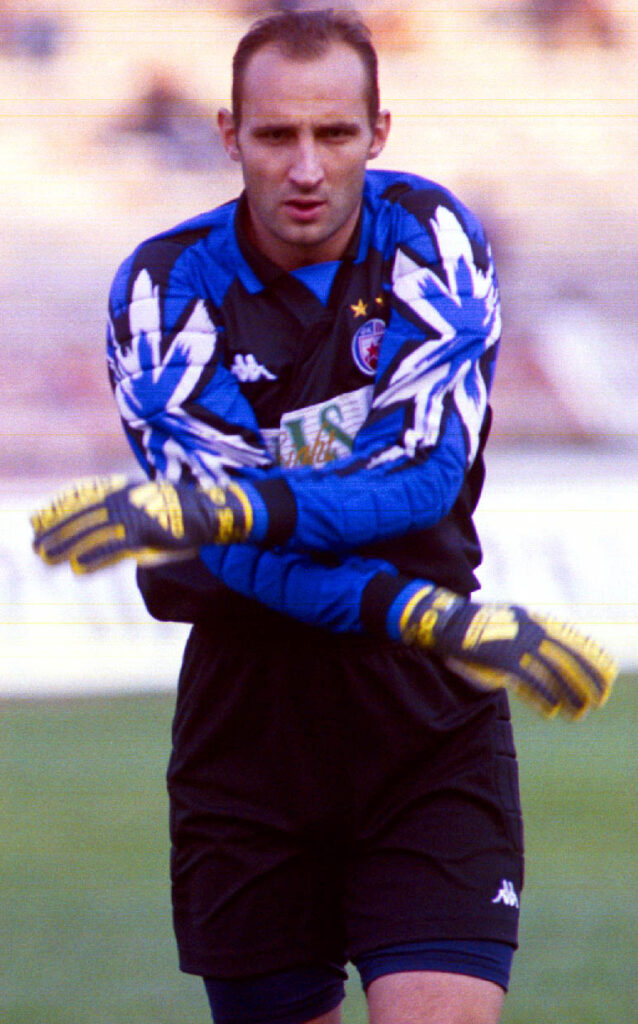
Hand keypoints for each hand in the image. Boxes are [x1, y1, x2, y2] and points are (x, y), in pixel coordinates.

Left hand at [31, 474, 253, 573]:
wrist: (212, 510)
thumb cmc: (182, 509)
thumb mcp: (149, 500)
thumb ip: (127, 506)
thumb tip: (108, 517)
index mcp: (124, 488)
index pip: (82, 495)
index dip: (58, 507)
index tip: (37, 519)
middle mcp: (124, 498)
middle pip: (81, 513)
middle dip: (55, 528)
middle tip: (35, 543)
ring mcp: (135, 514)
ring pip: (91, 530)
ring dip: (65, 543)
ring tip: (46, 556)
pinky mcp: (146, 533)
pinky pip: (114, 546)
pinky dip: (94, 555)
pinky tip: (77, 566)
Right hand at [400, 585, 616, 718]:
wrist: (445, 620)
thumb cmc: (475, 623)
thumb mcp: (508, 619)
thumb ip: (528, 632)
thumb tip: (549, 649)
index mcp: (534, 620)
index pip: (574, 640)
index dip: (593, 659)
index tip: (608, 674)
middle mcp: (530, 630)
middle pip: (570, 658)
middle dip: (589, 680)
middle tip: (601, 698)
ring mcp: (516, 645)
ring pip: (554, 673)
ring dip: (570, 694)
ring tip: (580, 711)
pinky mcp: (502, 660)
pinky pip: (530, 683)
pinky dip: (544, 698)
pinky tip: (553, 711)